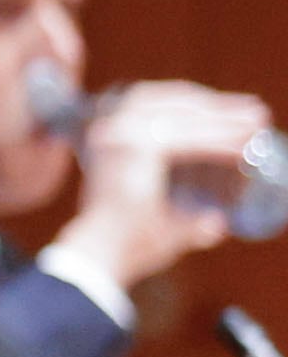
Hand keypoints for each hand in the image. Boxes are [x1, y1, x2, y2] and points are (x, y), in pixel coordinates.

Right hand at [64, 81, 276, 291]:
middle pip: (174, 100)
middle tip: (256, 112)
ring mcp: (121, 135)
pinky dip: (220, 143)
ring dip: (224, 117)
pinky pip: (189, 142)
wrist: (101, 256)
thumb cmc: (125, 242)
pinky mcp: (137, 149)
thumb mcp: (160, 215)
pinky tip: (244, 149)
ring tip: (256, 123)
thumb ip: (186, 214)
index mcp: (111, 138)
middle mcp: (112, 129)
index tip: (238, 112)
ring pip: (184, 117)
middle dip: (220, 105)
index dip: (202, 104)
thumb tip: (217, 222)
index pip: (160, 104)